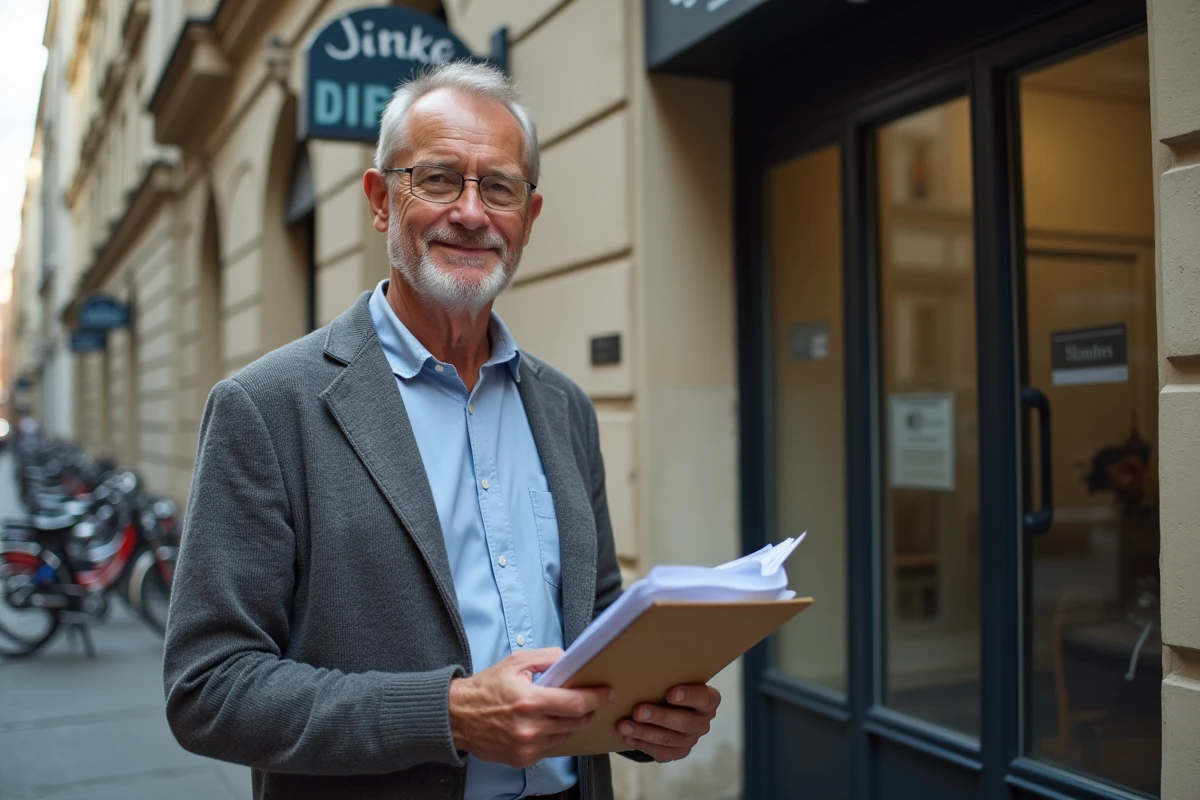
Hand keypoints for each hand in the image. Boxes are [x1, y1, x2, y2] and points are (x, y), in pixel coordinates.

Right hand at [448, 648, 612, 767]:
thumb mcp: (514, 662)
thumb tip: (569, 659)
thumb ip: (546, 657)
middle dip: (589, 710)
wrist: (456, 717)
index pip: (576, 703)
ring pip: (566, 736)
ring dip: (572, 723)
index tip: (607, 692)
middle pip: (576, 722)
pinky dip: (555, 734)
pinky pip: (551, 747)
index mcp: (529, 701)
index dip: (597, 697)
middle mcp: (529, 728)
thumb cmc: (485, 687)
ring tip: (567, 709)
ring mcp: (526, 747)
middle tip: (591, 699)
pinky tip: (548, 722)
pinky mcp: (522, 759)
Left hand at [617, 684, 720, 762]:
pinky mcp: (678, 752)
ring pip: (669, 738)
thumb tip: (643, 659)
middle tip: (638, 711)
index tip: (670, 694)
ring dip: (645, 732)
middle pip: (684, 722)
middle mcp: (703, 721)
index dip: (689, 696)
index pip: (703, 698)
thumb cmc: (669, 686)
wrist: (669, 707)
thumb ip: (667, 675)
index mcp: (708, 699)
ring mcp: (691, 739)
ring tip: (624, 726)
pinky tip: (628, 737)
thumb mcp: (673, 678)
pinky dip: (643, 744)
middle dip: (659, 717)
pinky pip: (661, 752)